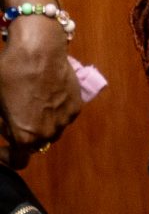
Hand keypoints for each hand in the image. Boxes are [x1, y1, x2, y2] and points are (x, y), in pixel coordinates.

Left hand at [0, 14, 79, 159]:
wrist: (38, 51)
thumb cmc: (9, 75)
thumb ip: (2, 122)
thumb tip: (5, 125)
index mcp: (25, 137)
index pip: (19, 162)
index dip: (7, 157)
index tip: (2, 147)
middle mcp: (48, 133)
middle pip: (36, 146)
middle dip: (24, 137)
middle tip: (12, 119)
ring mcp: (65, 120)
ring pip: (51, 131)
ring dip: (40, 125)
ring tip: (30, 104)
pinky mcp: (76, 106)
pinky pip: (63, 117)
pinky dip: (53, 112)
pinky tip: (44, 95)